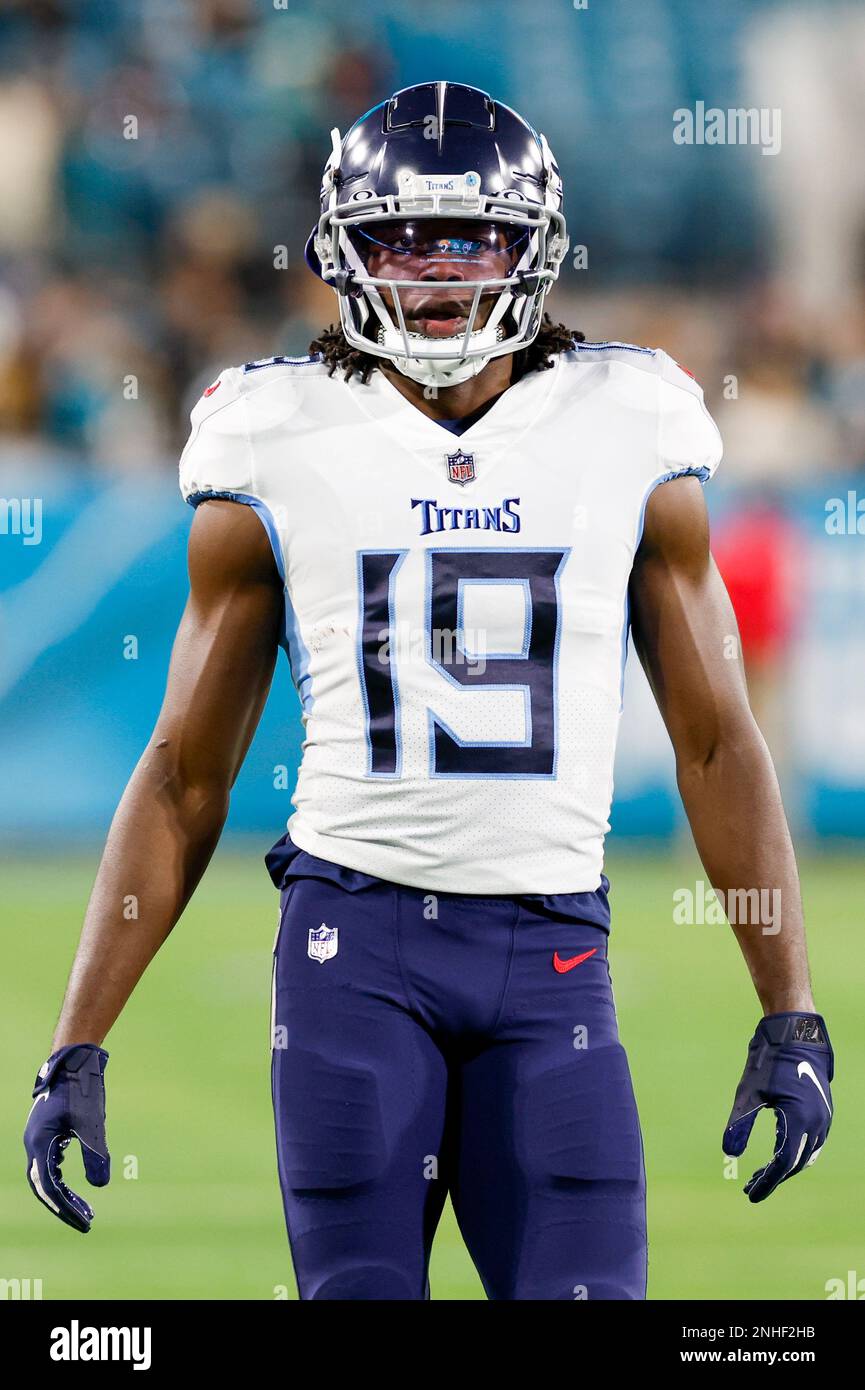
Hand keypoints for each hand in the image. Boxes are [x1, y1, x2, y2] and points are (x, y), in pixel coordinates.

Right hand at [23, 1043, 109, 1232]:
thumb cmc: (83, 1089)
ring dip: (62, 1194)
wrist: (74, 1062)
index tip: (86, 1221)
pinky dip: (59, 1178)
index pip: (50, 1187)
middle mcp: (34, 1143)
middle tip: (86, 1221)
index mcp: (40, 1143)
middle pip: (43, 1187)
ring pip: (45, 1176)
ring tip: (84, 1208)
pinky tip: (73, 1186)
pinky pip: (48, 1164)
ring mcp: (37, 1137)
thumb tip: (101, 1185)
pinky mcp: (45, 1132)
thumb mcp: (92, 1123)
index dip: (67, 1208)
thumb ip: (95, 1154)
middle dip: (63, 1206)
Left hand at [722, 1012, 832, 1201]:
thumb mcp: (749, 1093)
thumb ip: (740, 1124)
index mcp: (799, 1122)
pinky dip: (795, 1152)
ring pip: (806, 1155)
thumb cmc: (770, 1061)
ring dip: (785, 1166)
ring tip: (762, 1174)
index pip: (782, 1164)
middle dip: (773, 1177)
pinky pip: (812, 1142)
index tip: (749, 1194)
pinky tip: (779, 1153)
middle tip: (750, 1185)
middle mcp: (816, 1125)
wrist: (797, 1034)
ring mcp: (823, 1119)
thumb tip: (728, 1153)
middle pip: (795, 1163)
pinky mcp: (823, 1111)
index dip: (766, 1182)